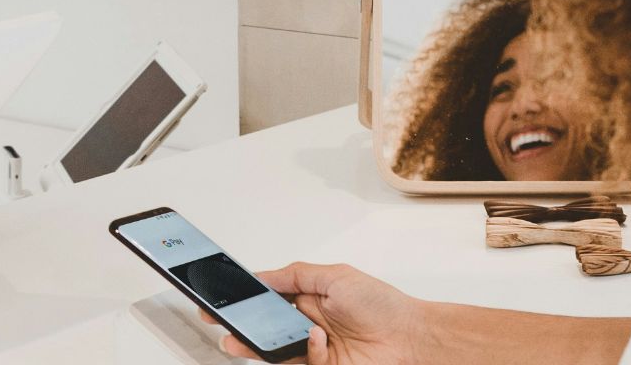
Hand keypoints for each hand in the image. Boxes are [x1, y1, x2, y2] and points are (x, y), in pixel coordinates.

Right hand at [204, 263, 428, 364]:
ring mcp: (313, 351)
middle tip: (219, 324)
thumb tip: (262, 275)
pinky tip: (318, 339)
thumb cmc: (382, 304)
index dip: (245, 301)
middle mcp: (307, 325)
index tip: (221, 300)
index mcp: (308, 299)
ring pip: (273, 352)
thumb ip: (295, 274)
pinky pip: (299, 362)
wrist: (411, 339)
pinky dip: (306, 350)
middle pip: (264, 329)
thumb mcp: (336, 276)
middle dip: (239, 327)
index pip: (268, 300)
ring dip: (254, 347)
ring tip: (236, 342)